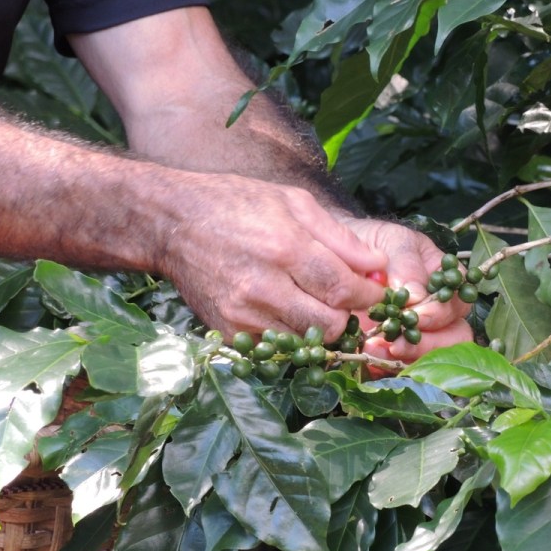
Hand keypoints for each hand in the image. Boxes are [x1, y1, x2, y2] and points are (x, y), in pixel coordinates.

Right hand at [161, 174, 387, 338]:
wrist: (172, 222)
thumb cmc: (239, 204)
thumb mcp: (294, 203)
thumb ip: (341, 238)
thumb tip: (379, 266)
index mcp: (285, 247)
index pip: (343, 289)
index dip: (369, 297)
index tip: (376, 293)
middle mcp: (264, 286)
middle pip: (329, 324)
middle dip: (347, 316)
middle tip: (346, 301)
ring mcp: (243, 313)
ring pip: (305, 341)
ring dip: (319, 327)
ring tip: (316, 304)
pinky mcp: (229, 331)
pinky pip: (277, 346)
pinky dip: (290, 334)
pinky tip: (286, 310)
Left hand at [340, 218, 472, 360]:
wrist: (336, 253)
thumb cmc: (371, 242)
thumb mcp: (391, 241)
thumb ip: (406, 265)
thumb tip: (418, 297)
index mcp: (444, 281)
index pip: (457, 303)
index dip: (440, 314)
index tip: (415, 315)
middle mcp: (437, 310)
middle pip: (454, 337)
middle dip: (428, 344)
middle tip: (397, 343)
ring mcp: (417, 333)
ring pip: (433, 358)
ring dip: (407, 358)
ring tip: (376, 349)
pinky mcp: (394, 349)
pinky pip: (400, 368)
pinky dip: (385, 366)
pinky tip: (368, 355)